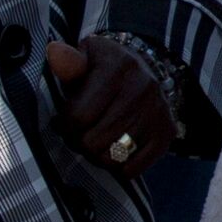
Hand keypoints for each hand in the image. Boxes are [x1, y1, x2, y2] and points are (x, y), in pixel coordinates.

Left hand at [41, 33, 172, 176]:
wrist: (144, 69)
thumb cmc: (102, 71)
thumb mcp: (84, 60)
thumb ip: (68, 63)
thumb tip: (55, 52)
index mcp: (118, 66)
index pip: (78, 116)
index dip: (63, 125)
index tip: (63, 122)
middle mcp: (142, 87)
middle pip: (93, 141)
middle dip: (79, 141)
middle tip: (79, 133)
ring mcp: (157, 111)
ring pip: (112, 158)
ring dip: (96, 156)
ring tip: (95, 142)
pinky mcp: (166, 132)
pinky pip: (133, 169)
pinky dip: (118, 167)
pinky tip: (113, 150)